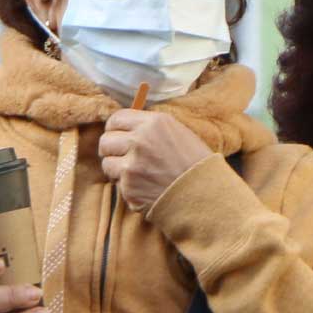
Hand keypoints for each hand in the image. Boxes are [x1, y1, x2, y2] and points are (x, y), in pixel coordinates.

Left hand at [98, 109, 212, 211]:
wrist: (206, 193)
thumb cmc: (195, 163)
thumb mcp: (177, 132)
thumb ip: (150, 127)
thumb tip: (126, 127)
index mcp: (153, 123)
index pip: (117, 119)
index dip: (114, 128)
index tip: (117, 136)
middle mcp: (139, 141)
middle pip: (106, 141)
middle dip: (111, 150)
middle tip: (122, 157)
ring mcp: (132, 165)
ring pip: (107, 164)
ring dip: (117, 170)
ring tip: (135, 175)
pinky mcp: (129, 187)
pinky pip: (118, 185)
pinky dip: (128, 188)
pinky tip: (145, 188)